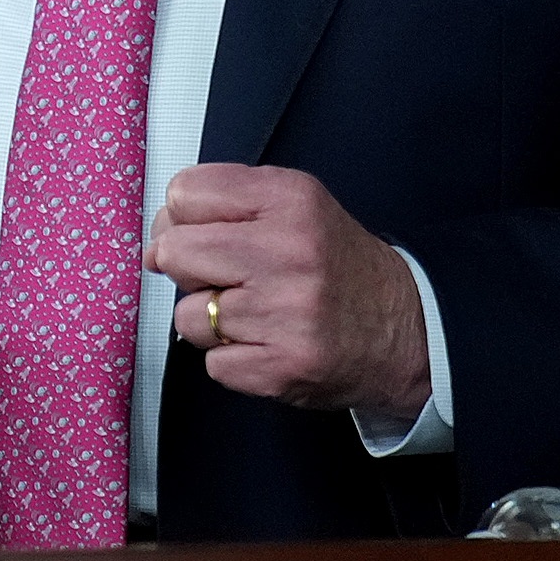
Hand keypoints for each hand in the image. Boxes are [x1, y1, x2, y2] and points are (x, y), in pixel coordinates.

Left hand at [145, 164, 432, 415]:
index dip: (182, 218)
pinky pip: (213, 363)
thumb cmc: (335, 265)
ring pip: (189, 315)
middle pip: (174, 252)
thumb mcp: (294, 206)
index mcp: (288, 198)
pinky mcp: (283, 367)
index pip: (183, 193)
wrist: (407, 328)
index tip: (204, 234)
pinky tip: (268, 344)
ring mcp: (285, 313)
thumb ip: (224, 206)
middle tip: (226, 278)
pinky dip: (233, 359)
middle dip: (189, 270)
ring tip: (255, 315)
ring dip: (212, 321)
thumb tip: (152, 246)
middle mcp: (287, 251)